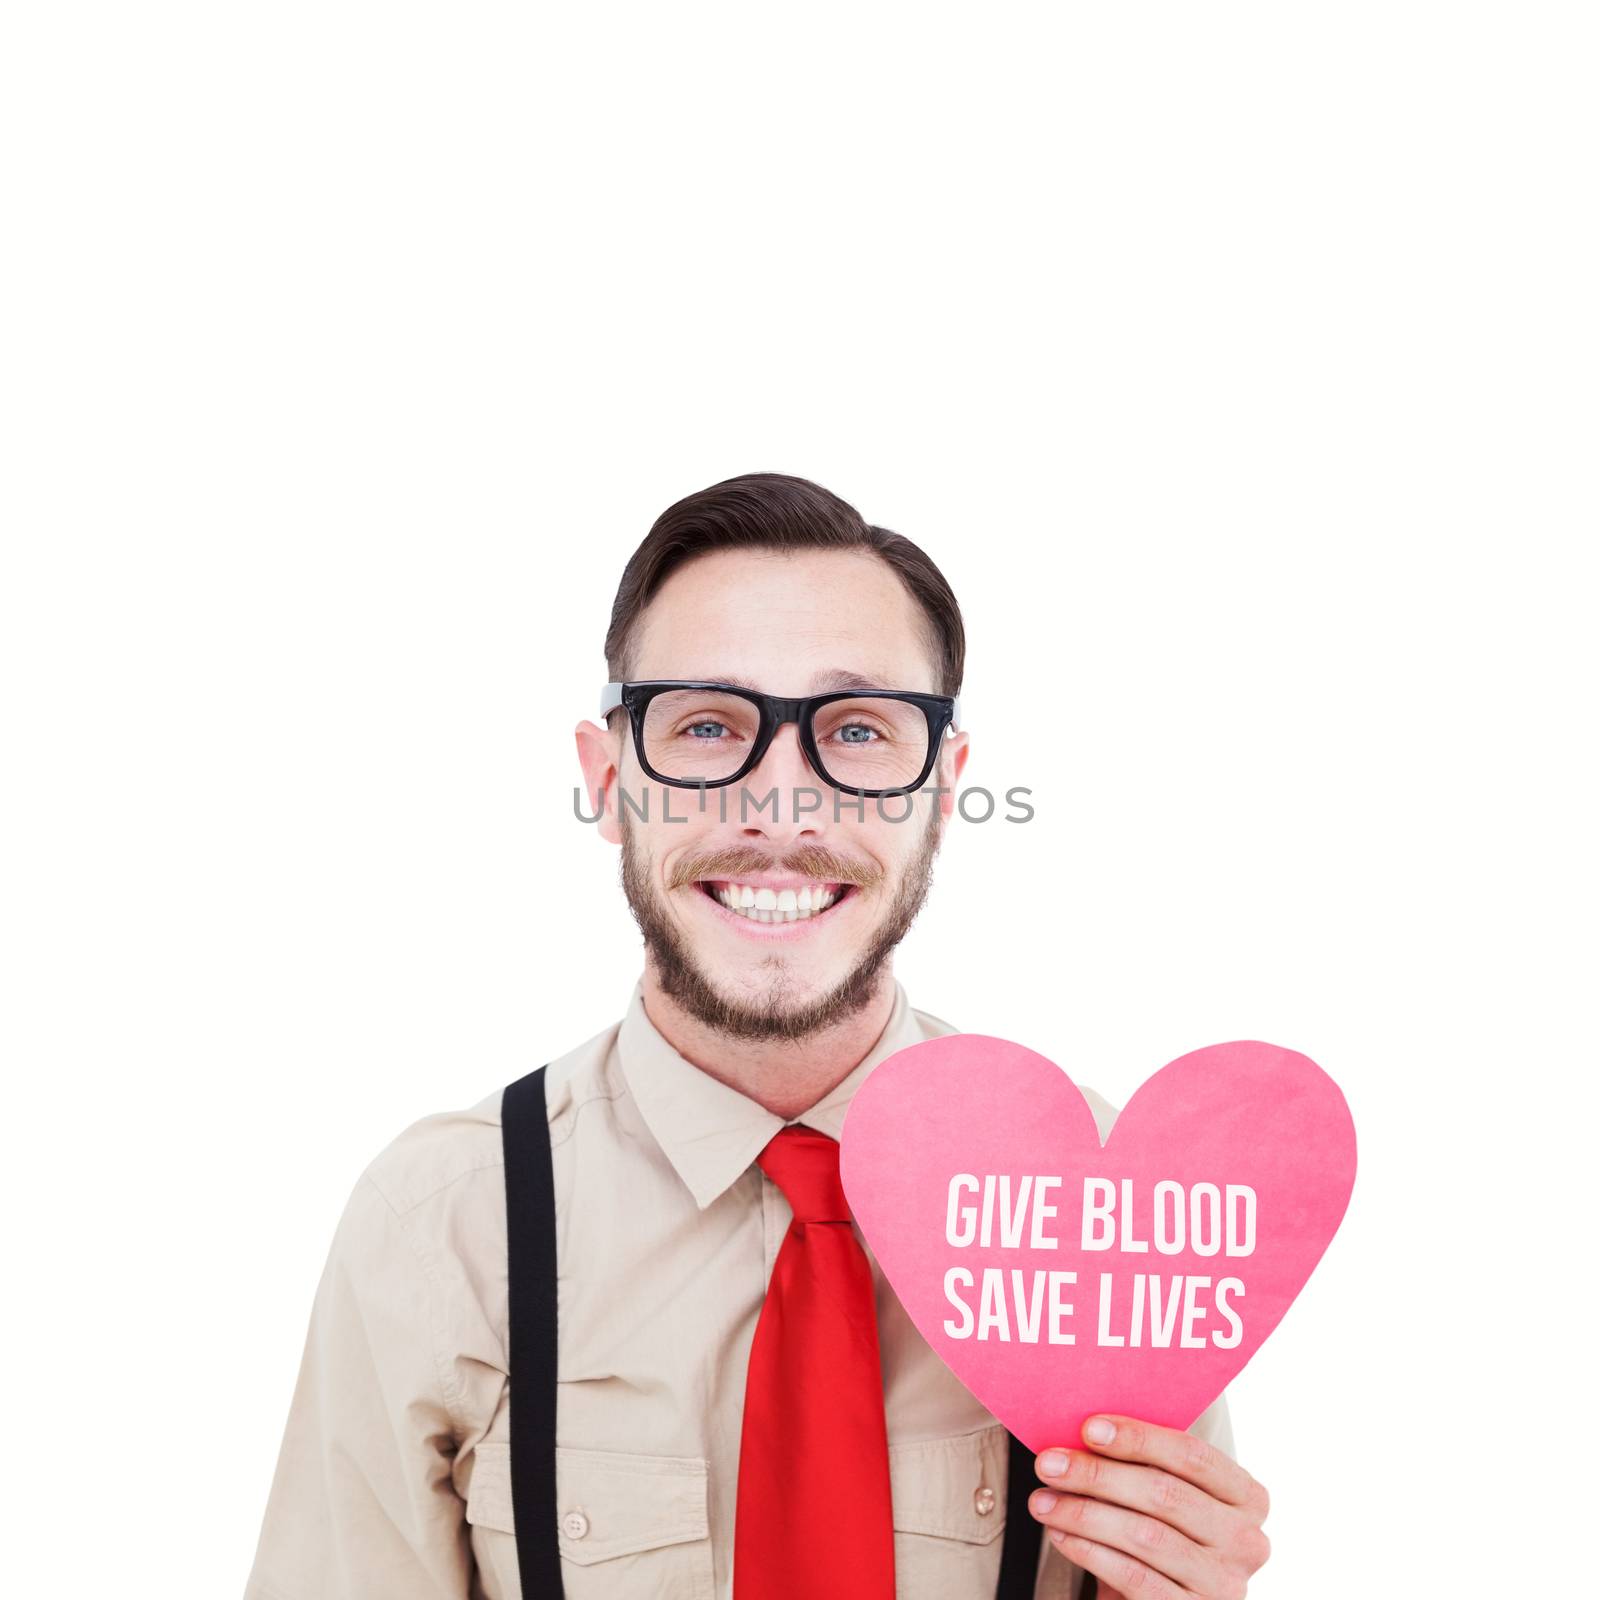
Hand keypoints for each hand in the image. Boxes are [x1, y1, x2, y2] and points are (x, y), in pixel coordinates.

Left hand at [1028, 1414, 1269, 1598]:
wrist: (1167, 1597)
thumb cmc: (1162, 1528)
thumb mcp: (1167, 1493)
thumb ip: (1145, 1462)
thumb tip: (1086, 1429)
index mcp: (1247, 1496)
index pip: (1192, 1455)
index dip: (1139, 1438)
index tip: (1087, 1427)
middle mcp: (1248, 1541)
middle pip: (1164, 1494)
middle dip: (1098, 1475)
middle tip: (1048, 1464)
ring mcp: (1225, 1585)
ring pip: (1146, 1536)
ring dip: (1084, 1514)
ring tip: (1042, 1500)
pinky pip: (1136, 1578)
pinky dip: (1091, 1552)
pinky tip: (1060, 1534)